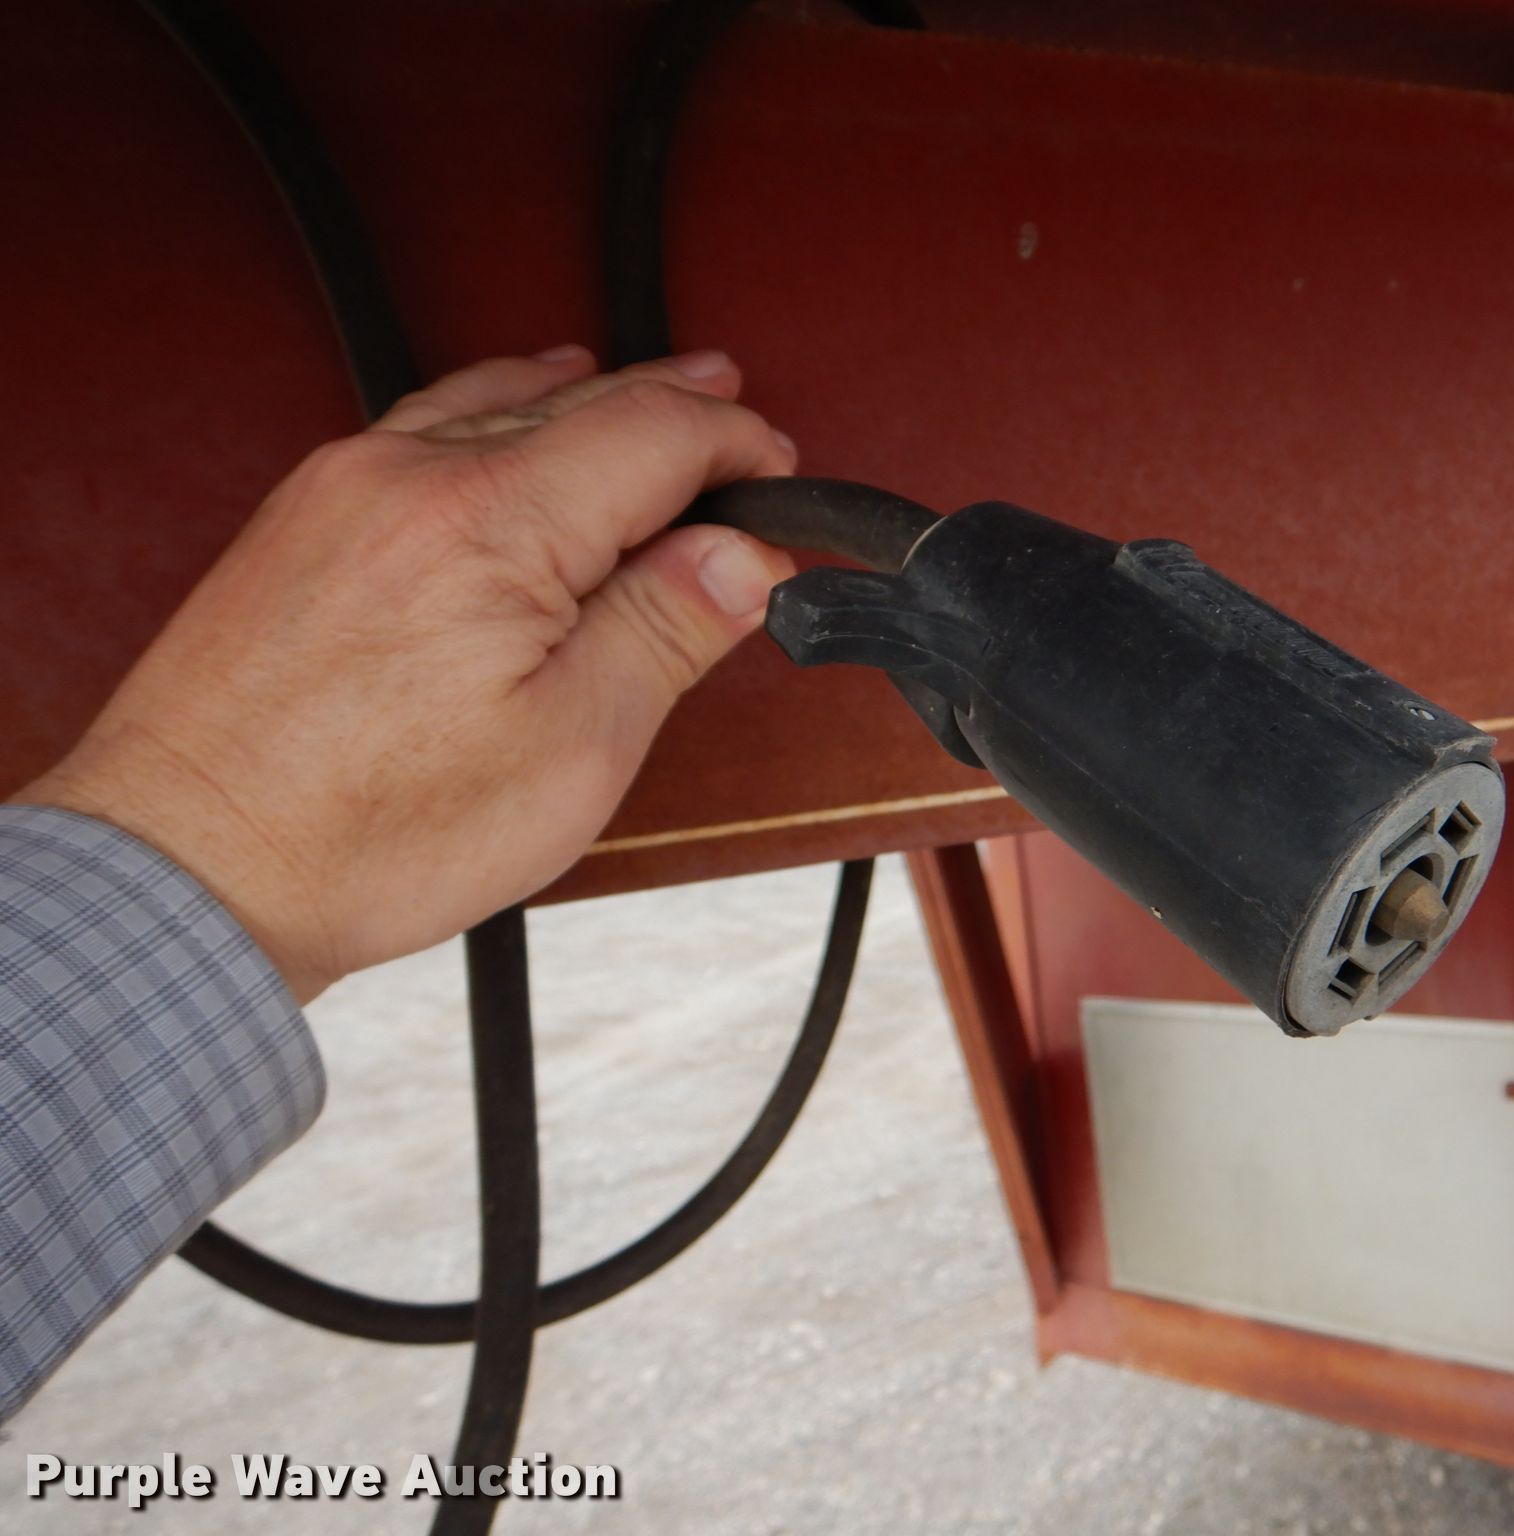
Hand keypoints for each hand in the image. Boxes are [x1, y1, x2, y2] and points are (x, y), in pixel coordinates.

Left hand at [14, 346, 797, 1001]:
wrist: (191, 869)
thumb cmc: (368, 833)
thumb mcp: (571, 748)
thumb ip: (665, 628)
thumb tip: (744, 555)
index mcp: (492, 522)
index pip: (654, 432)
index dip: (739, 445)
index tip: (784, 476)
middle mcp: (410, 474)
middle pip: (582, 399)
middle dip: (680, 409)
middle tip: (747, 431)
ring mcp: (346, 484)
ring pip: (502, 401)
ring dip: (595, 397)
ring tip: (660, 396)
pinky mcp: (305, 514)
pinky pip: (428, 421)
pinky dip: (502, 409)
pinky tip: (521, 414)